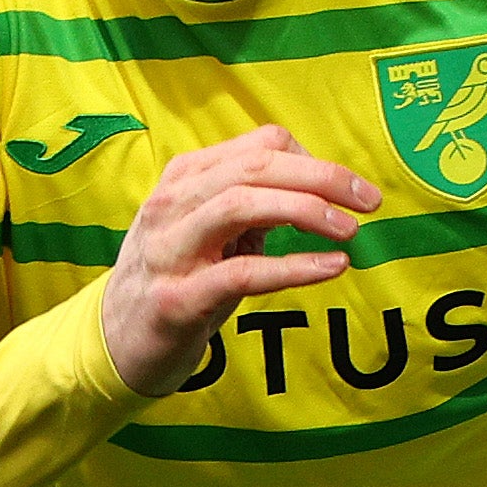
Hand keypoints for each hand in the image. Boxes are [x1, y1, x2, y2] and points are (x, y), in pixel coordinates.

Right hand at [95, 127, 380, 396]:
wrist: (116, 341)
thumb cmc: (179, 280)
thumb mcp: (214, 232)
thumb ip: (257, 205)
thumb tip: (321, 191)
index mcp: (187, 178)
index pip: (259, 145)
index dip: (315, 160)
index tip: (352, 190)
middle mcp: (173, 204)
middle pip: (256, 167)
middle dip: (322, 177)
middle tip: (369, 201)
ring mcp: (169, 249)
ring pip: (240, 204)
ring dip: (305, 212)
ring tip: (349, 230)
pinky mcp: (176, 298)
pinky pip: (241, 272)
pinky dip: (292, 267)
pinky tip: (331, 267)